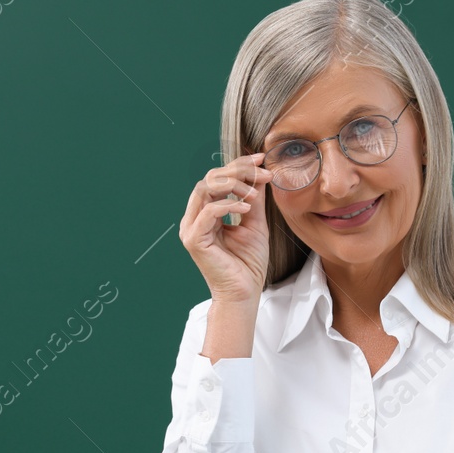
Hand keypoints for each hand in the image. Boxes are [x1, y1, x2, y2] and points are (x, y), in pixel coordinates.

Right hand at [179, 152, 271, 303]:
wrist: (244, 293)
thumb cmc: (248, 263)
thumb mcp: (255, 223)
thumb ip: (254, 198)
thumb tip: (259, 172)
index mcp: (205, 213)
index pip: (216, 179)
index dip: (238, 165)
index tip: (261, 159)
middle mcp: (194, 218)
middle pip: (208, 179)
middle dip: (237, 170)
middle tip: (262, 171)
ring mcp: (191, 229)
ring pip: (204, 189)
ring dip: (233, 185)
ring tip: (255, 193)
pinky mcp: (193, 240)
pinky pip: (208, 212)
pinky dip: (229, 205)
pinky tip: (247, 208)